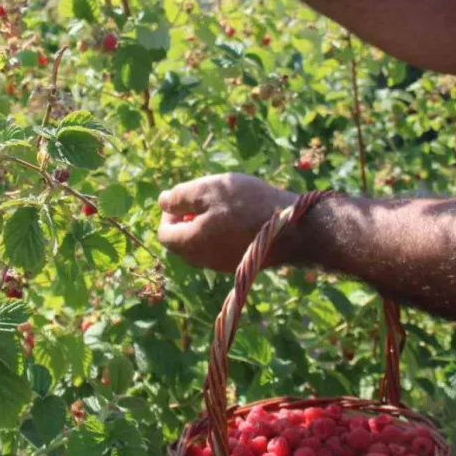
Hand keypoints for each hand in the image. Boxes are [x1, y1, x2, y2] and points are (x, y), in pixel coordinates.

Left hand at [157, 173, 298, 271]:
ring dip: (204, 226)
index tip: (187, 198)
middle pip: (181, 242)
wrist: (293, 227)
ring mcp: (222, 265)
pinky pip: (219, 249)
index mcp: (191, 244)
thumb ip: (180, 197)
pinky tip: (239, 218)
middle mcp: (203, 261)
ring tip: (224, 206)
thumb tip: (162, 201)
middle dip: (186, 220)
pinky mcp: (239, 263)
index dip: (169, 213)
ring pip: (201, 246)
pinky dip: (221, 234)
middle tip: (205, 200)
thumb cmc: (248, 204)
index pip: (164, 234)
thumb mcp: (209, 190)